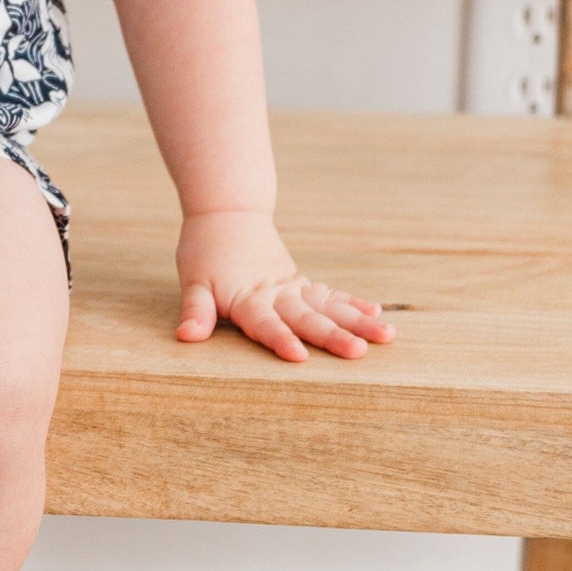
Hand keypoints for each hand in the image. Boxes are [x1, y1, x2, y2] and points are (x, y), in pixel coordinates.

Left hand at [175, 207, 393, 362]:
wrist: (226, 213)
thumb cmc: (204, 251)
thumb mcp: (193, 282)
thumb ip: (196, 311)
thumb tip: (185, 337)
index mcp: (248, 297)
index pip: (265, 323)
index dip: (280, 339)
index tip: (300, 357)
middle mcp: (276, 293)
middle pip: (306, 317)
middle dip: (333, 336)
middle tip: (359, 352)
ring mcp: (292, 287)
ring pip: (328, 306)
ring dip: (357, 321)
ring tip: (386, 335)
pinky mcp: (300, 282)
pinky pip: (330, 295)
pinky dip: (352, 304)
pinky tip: (376, 314)